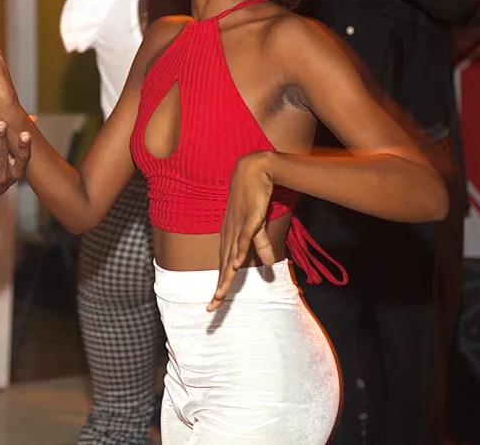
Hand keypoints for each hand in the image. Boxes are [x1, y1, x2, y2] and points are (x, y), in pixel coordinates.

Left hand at [0, 121, 31, 200]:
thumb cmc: (4, 172)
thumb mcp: (16, 162)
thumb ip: (21, 140)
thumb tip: (33, 118)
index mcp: (17, 172)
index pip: (23, 158)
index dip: (24, 146)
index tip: (26, 133)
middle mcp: (4, 176)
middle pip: (3, 155)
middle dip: (2, 138)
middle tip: (1, 124)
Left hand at [209, 151, 276, 311]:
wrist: (254, 170)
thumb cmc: (252, 198)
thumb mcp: (257, 227)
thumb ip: (261, 246)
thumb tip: (268, 266)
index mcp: (231, 239)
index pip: (223, 268)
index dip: (219, 287)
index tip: (213, 306)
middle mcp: (230, 235)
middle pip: (224, 267)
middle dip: (218, 288)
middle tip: (211, 308)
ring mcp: (237, 226)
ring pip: (231, 255)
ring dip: (225, 275)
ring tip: (220, 294)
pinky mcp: (249, 217)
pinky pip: (243, 237)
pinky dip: (239, 250)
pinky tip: (235, 263)